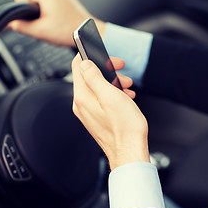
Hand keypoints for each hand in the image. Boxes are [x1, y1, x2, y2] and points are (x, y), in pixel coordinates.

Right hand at [9, 0, 105, 46]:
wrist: (86, 33)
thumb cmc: (69, 31)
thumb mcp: (40, 31)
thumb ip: (21, 26)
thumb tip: (12, 24)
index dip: (22, 12)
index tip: (30, 22)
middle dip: (34, 13)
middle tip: (45, 24)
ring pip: (41, 1)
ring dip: (43, 12)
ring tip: (53, 23)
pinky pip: (51, 2)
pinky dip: (51, 11)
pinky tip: (58, 20)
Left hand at [71, 54, 149, 169]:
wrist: (129, 151)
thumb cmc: (125, 128)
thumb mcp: (112, 96)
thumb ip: (95, 78)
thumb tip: (84, 63)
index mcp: (83, 97)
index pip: (78, 66)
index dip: (94, 56)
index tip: (109, 58)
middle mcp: (81, 104)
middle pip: (89, 76)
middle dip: (108, 71)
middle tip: (123, 75)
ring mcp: (88, 112)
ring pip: (97, 88)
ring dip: (113, 83)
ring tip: (128, 88)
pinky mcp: (96, 118)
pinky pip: (101, 99)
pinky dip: (113, 94)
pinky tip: (125, 98)